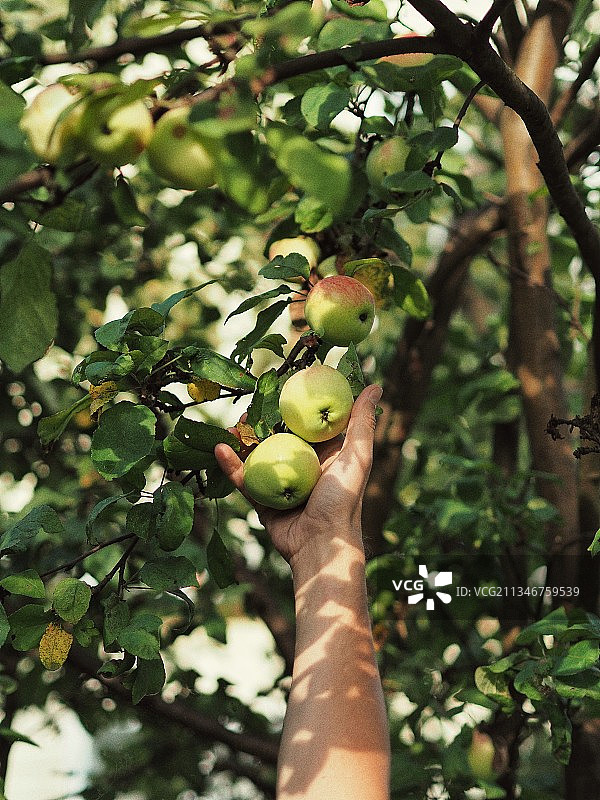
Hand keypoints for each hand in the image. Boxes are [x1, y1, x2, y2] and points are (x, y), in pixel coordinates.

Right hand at [214, 384, 381, 565]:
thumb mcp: (357, 457)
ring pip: (256, 454)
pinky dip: (230, 464)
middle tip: (249, 405)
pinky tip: (219, 448)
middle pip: (277, 435)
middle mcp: (302, 465)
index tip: (282, 385)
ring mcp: (281, 481)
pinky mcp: (263, 498)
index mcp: (324, 453)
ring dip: (242, 439)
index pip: (307, 422)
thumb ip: (362, 423)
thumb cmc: (343, 500)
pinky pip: (243, 477)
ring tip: (232, 425)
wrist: (320, 544)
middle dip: (261, 420)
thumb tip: (375, 386)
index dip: (295, 405)